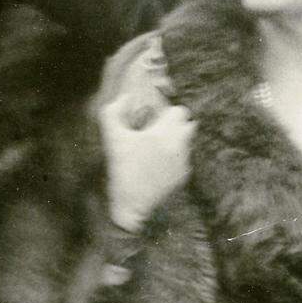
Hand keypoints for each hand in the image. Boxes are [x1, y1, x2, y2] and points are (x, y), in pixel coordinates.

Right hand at [98, 89, 193, 232]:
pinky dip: (175, 156)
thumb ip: (114, 111)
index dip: (168, 110)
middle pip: (188, 124)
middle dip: (176, 123)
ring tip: (156, 146)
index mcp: (165, 134)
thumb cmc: (122, 170)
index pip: (180, 111)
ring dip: (175, 140)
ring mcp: (184, 163)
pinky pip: (184, 159)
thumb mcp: (112, 138)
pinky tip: (158, 162)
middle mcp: (180, 146)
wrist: (133, 205)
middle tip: (158, 128)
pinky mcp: (184, 176)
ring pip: (187, 142)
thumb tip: (125, 97)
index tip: (156, 115)